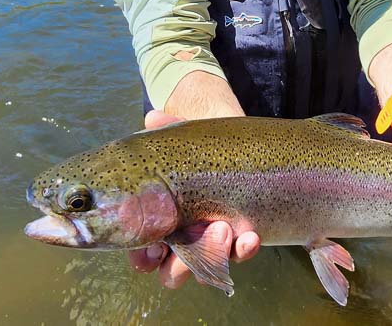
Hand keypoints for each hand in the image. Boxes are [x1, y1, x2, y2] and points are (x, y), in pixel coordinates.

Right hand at [127, 110, 261, 288]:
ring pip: (207, 268)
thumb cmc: (194, 142)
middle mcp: (181, 238)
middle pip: (172, 273)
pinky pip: (240, 252)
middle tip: (192, 237)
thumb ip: (164, 127)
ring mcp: (211, 239)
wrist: (233, 137)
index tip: (154, 249)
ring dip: (214, 255)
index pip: (142, 255)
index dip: (144, 258)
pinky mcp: (239, 234)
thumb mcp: (178, 133)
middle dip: (180, 266)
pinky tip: (250, 236)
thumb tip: (153, 119)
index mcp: (155, 222)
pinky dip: (244, 249)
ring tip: (224, 229)